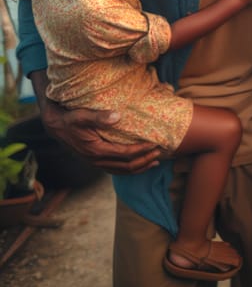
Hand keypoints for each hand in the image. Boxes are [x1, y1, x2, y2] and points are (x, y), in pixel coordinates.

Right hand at [41, 100, 159, 173]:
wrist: (56, 126)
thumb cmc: (70, 118)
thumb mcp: (82, 115)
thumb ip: (99, 117)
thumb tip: (118, 116)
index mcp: (96, 150)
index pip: (125, 154)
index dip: (142, 150)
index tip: (155, 143)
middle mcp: (96, 160)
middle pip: (126, 166)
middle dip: (145, 160)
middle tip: (161, 152)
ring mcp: (95, 163)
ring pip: (121, 171)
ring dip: (140, 167)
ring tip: (155, 162)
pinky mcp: (95, 161)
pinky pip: (116, 169)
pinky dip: (129, 169)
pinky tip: (138, 164)